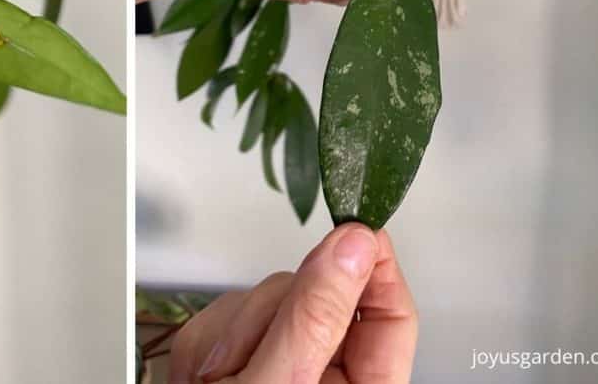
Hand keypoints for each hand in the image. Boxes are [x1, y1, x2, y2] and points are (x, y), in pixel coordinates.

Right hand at [169, 224, 416, 383]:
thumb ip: (315, 316)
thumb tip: (354, 249)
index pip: (390, 316)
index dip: (375, 267)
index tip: (356, 230)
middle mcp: (325, 380)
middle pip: (318, 296)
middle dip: (277, 309)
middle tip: (255, 346)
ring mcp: (279, 366)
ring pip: (267, 298)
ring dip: (235, 331)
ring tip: (220, 378)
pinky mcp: (238, 358)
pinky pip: (225, 314)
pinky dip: (209, 341)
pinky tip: (206, 376)